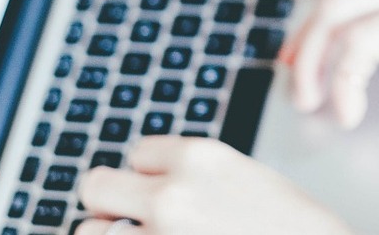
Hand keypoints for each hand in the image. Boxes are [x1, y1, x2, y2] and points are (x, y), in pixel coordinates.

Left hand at [75, 137, 351, 234]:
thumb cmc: (289, 226)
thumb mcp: (243, 177)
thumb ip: (192, 173)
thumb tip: (148, 180)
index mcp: (198, 157)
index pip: (136, 152)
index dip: (149, 174)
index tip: (164, 188)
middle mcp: (170, 195)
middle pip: (95, 186)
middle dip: (111, 202)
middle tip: (131, 217)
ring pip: (89, 233)